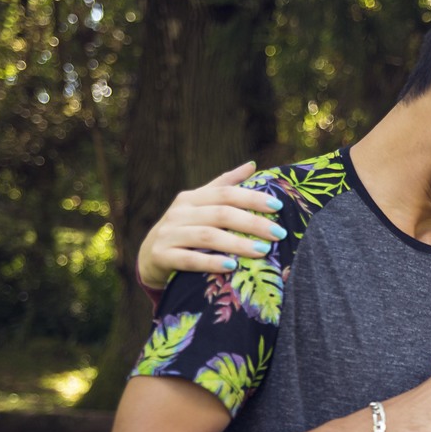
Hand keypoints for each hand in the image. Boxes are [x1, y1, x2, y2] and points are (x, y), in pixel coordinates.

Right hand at [137, 161, 285, 288]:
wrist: (151, 256)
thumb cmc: (186, 229)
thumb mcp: (202, 205)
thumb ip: (225, 185)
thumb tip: (252, 164)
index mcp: (192, 198)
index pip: (226, 193)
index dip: (252, 198)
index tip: (278, 206)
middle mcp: (179, 213)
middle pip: (221, 214)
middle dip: (252, 223)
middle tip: (279, 233)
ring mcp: (168, 234)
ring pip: (207, 236)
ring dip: (237, 244)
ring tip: (263, 251)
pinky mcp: (162, 256)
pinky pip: (188, 259)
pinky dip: (210, 263)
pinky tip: (231, 267)